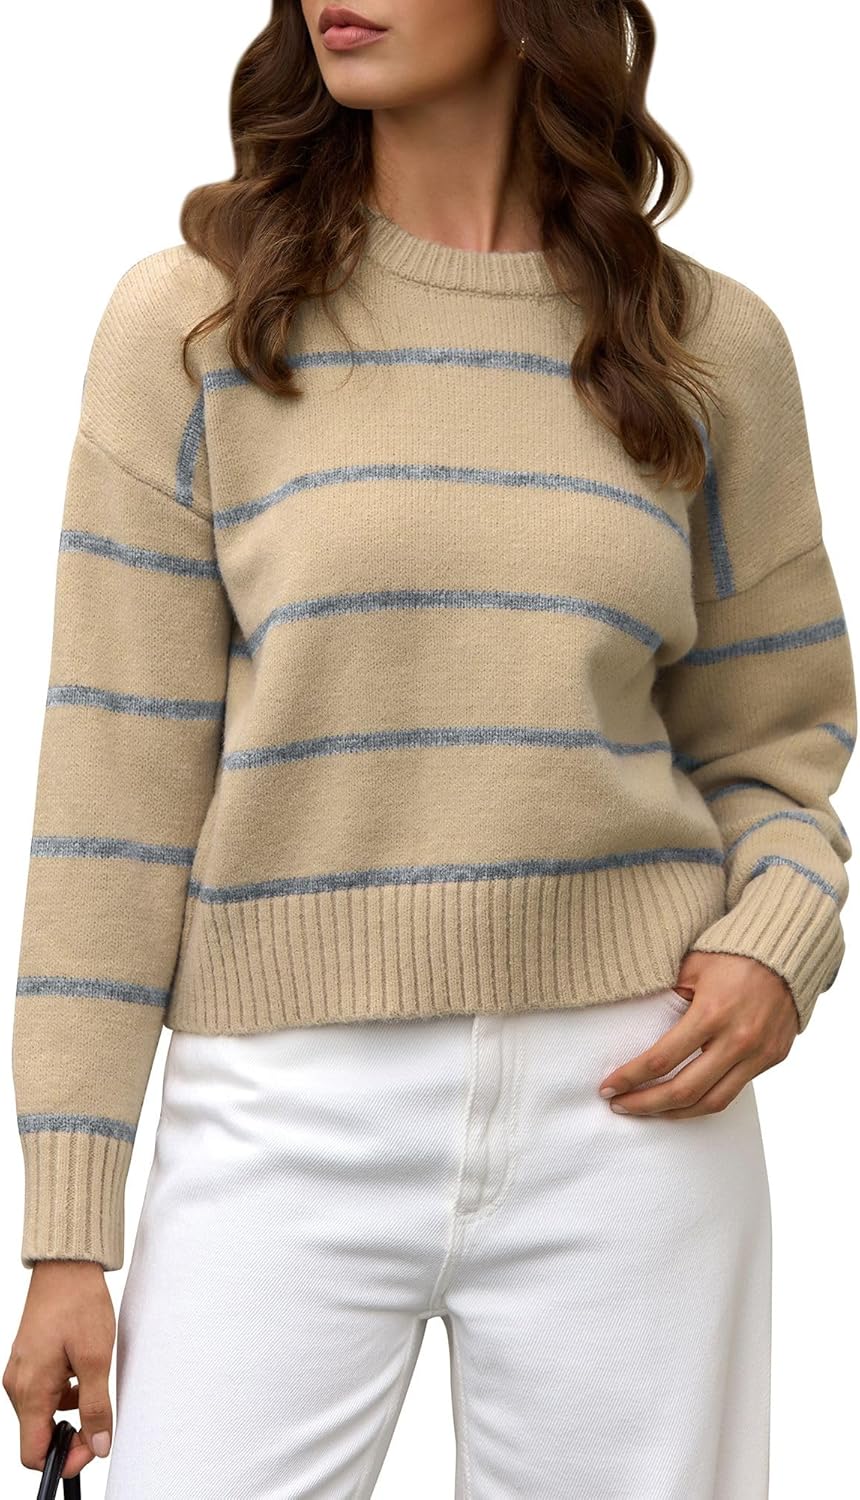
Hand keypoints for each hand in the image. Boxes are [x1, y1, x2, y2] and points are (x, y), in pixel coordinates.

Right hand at [3, 1260, 115, 1478]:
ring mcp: (21, 1371)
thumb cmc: (78, 1303)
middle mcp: (18, 1385)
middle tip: (101, 1420)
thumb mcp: (95, 1358)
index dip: (64, 1459)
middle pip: (38, 1435)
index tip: (92, 1446)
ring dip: (70, 1411)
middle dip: (71, 1436)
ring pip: (43, 1413)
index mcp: (31, 1390)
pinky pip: (43, 1391)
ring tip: (94, 1384)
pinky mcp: (28, 1360)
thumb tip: (99, 1444)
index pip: (33, 1453)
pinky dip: (64, 1392)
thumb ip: (96, 1406)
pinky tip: (83, 1371)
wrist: (66, 1265)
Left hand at [597, 951, 799, 1117]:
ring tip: (648, 1111)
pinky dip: (705, 1101)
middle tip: (619, 1106)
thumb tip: (634, 1024)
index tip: (607, 1087)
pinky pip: (734, 1091)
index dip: (630, 1077)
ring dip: (675, 1113)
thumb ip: (666, 996)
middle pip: (684, 1091)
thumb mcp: (691, 966)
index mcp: (711, 1012)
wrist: (787, 951)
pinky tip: (684, 1100)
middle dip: (646, 1104)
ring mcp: (758, 1053)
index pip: (661, 1058)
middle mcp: (737, 1039)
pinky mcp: (771, 1059)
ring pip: (712, 1102)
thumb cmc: (732, 954)